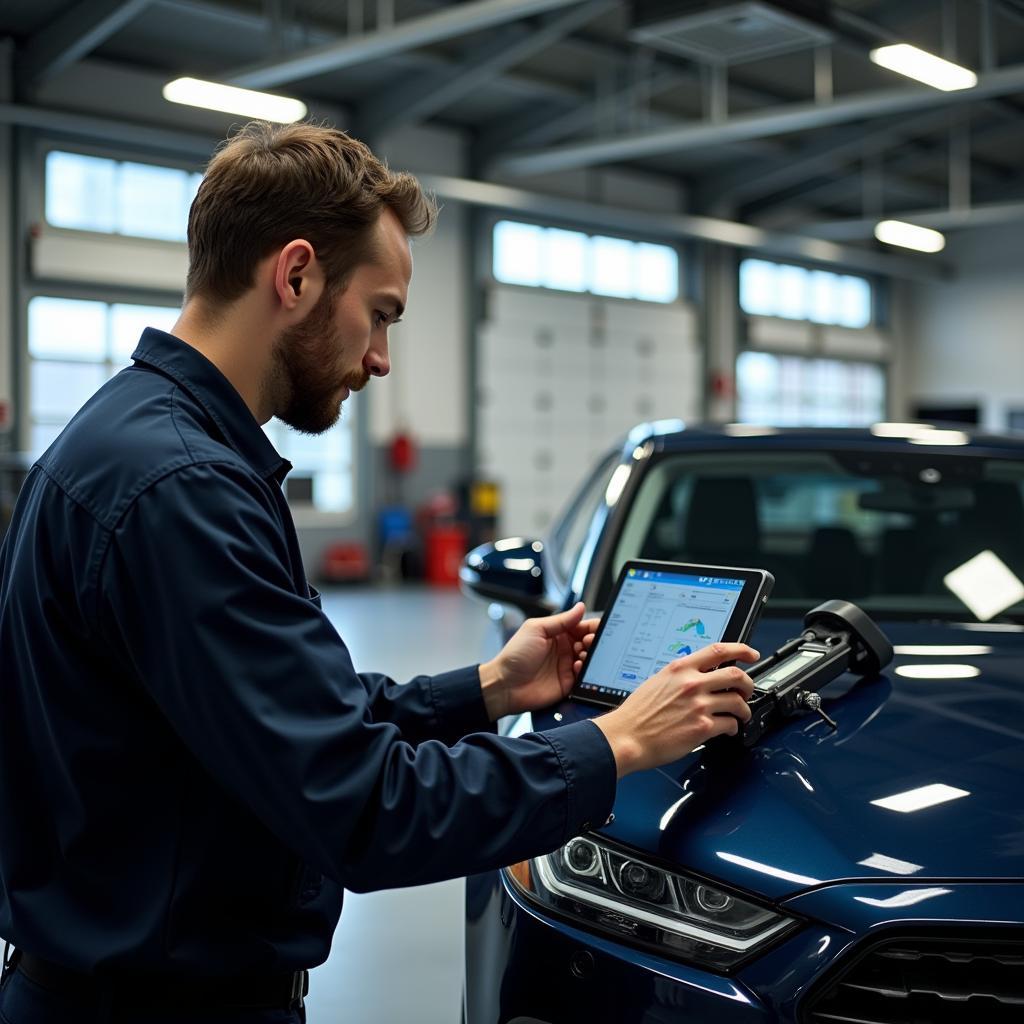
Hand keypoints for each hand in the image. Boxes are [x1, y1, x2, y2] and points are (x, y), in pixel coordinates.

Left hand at [479, 603, 599, 720]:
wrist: (505, 685)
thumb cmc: (515, 655)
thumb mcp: (537, 629)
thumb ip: (561, 620)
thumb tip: (580, 607)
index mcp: (557, 633)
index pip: (581, 626)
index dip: (592, 626)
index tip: (599, 627)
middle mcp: (564, 649)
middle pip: (589, 642)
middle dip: (594, 640)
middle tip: (588, 641)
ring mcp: (566, 666)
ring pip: (589, 658)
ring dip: (590, 654)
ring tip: (582, 652)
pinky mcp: (568, 683)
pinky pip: (584, 676)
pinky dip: (585, 670)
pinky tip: (577, 666)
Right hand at [593, 643, 759, 777]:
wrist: (627, 736)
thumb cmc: (636, 714)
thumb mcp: (657, 682)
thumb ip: (680, 677)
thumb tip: (699, 677)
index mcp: (680, 668)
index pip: (718, 650)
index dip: (741, 650)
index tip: (750, 654)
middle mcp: (691, 684)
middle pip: (736, 676)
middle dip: (748, 685)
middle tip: (746, 691)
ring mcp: (698, 705)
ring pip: (738, 702)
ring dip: (744, 710)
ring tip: (739, 715)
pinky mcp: (702, 727)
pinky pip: (730, 724)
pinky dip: (733, 728)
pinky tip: (727, 730)